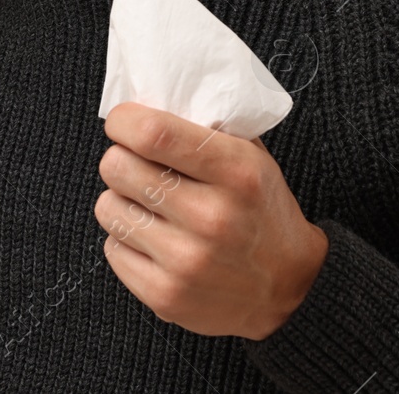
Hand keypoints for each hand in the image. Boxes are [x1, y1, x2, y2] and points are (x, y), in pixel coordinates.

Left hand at [95, 101, 328, 340]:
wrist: (290, 288)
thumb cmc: (262, 211)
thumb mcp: (252, 158)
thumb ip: (206, 129)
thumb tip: (146, 103)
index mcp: (235, 172)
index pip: (153, 133)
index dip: (123, 121)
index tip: (122, 122)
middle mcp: (210, 217)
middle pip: (118, 167)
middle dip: (120, 158)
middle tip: (136, 165)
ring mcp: (186, 261)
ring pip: (108, 207)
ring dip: (121, 200)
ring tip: (148, 204)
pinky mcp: (165, 296)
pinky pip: (111, 249)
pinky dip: (126, 240)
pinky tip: (154, 239)